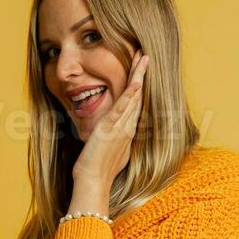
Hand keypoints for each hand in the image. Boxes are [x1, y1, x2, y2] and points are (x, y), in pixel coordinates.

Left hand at [69, 52, 148, 213]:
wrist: (93, 183)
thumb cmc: (97, 171)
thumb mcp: (108, 152)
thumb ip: (113, 141)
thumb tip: (111, 137)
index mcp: (127, 132)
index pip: (135, 103)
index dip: (139, 85)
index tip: (141, 70)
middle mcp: (128, 128)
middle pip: (138, 95)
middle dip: (141, 73)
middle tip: (145, 54)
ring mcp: (120, 128)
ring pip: (133, 97)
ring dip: (138, 75)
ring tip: (142, 57)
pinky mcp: (110, 129)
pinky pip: (123, 109)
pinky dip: (130, 94)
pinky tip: (136, 81)